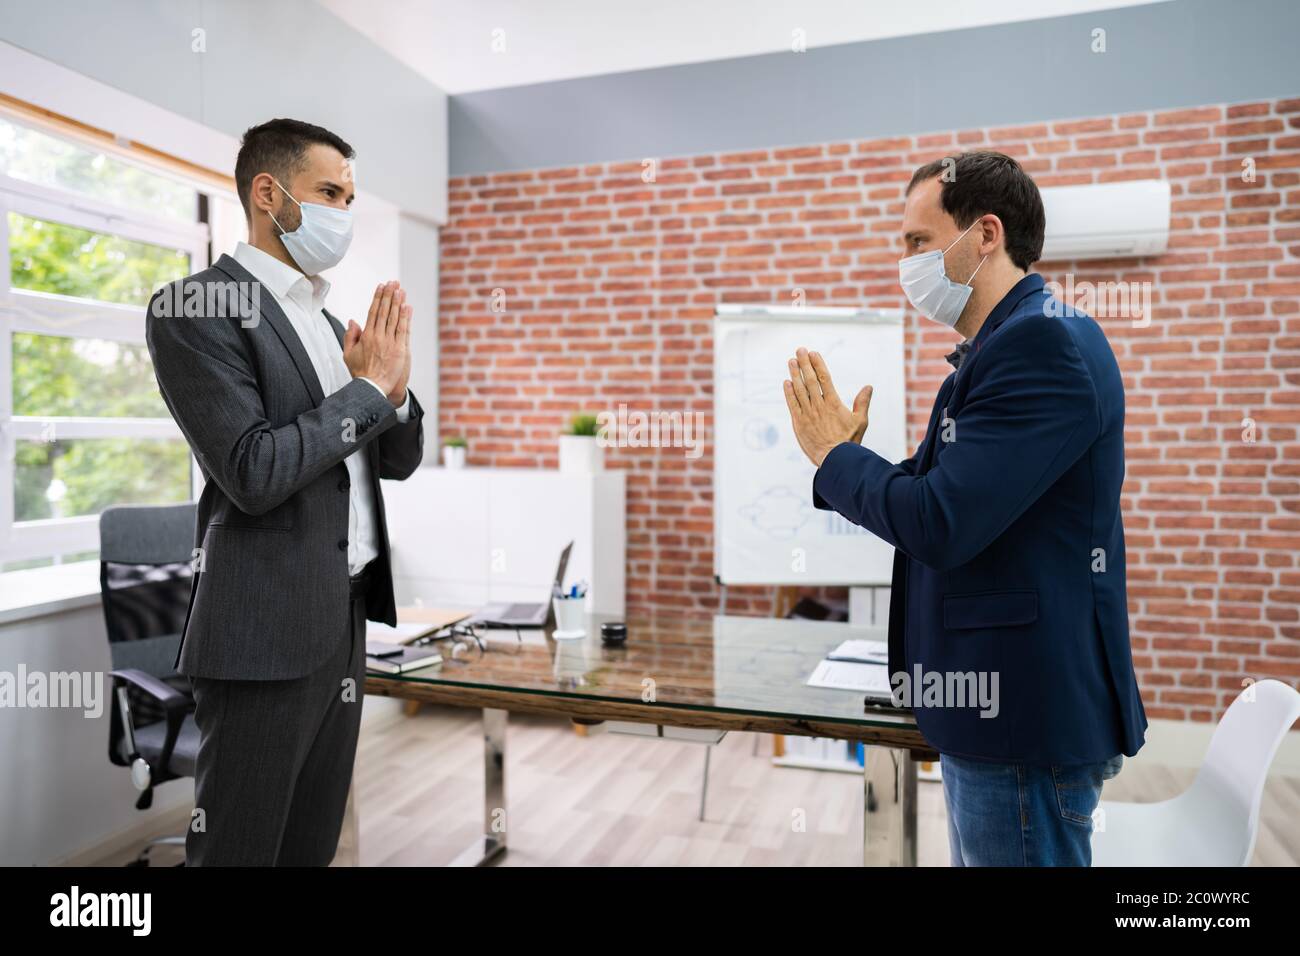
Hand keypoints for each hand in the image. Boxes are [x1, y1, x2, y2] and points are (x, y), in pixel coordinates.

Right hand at [344, 280, 411, 403]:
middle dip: (389, 295)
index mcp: (366, 336)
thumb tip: (353, 321)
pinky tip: (407, 306)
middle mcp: (378, 336)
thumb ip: (350, 336)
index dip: (377, 298)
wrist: (372, 388)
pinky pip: (403, 330)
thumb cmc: (360, 373)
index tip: (381, 287)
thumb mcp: (348, 354)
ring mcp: (390, 342)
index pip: (373, 312)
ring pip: (394, 318)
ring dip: (398, 302)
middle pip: (384, 311)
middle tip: (392, 282)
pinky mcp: (400, 350)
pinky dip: (406, 317)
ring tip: (400, 289)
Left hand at [783, 347, 871, 466]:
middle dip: (804, 364)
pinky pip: (792, 405)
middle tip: (799, 350)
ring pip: (799, 390)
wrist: (835, 460)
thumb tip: (868, 387)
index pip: (824, 379)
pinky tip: (786, 382)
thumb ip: (862, 402)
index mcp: (834, 403)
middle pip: (810, 380)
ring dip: (794, 374)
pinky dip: (789, 393)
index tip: (813, 353)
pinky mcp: (799, 423)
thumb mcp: (860, 421)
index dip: (818, 364)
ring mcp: (808, 414)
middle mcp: (819, 406)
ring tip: (791, 362)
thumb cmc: (849, 441)